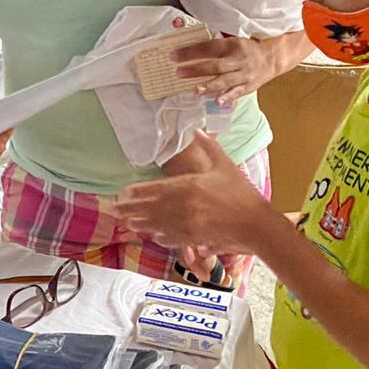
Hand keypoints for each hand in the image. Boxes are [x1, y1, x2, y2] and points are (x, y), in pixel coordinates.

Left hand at [113, 131, 277, 249]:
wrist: (255, 222)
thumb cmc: (240, 192)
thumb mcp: (224, 165)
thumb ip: (208, 146)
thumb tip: (195, 129)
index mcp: (188, 186)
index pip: (155, 188)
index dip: (137, 192)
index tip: (123, 192)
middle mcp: (183, 206)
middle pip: (149, 208)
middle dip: (130, 209)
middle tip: (113, 210)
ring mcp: (187, 224)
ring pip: (156, 224)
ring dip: (140, 224)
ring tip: (126, 223)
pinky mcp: (193, 238)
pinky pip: (171, 237)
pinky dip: (159, 236)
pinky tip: (151, 235)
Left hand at [172, 35, 283, 103]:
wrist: (272, 57)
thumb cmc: (246, 48)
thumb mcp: (232, 40)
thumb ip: (215, 44)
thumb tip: (188, 45)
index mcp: (232, 45)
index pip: (208, 48)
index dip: (191, 52)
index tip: (174, 56)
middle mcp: (238, 59)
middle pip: (215, 65)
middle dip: (196, 69)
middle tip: (178, 72)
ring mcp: (244, 74)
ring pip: (225, 80)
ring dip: (209, 86)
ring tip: (194, 90)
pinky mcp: (248, 86)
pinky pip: (237, 92)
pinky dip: (227, 98)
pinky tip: (217, 102)